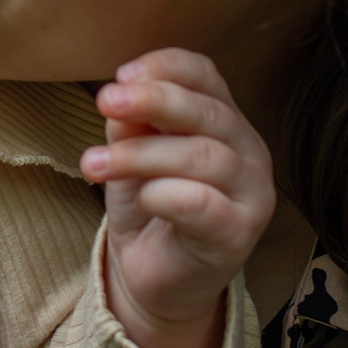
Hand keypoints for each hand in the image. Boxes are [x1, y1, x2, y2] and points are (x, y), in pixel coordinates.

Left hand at [81, 48, 275, 347]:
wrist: (155, 280)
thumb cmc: (148, 206)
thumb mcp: (130, 155)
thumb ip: (130, 123)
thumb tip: (117, 96)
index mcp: (224, 120)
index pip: (206, 75)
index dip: (166, 67)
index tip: (121, 74)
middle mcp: (249, 150)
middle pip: (207, 112)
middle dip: (152, 101)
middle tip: (105, 101)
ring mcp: (251, 194)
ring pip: (202, 156)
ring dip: (141, 153)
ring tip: (95, 165)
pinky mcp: (239, 234)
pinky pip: (203, 204)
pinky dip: (163, 194)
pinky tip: (140, 198)